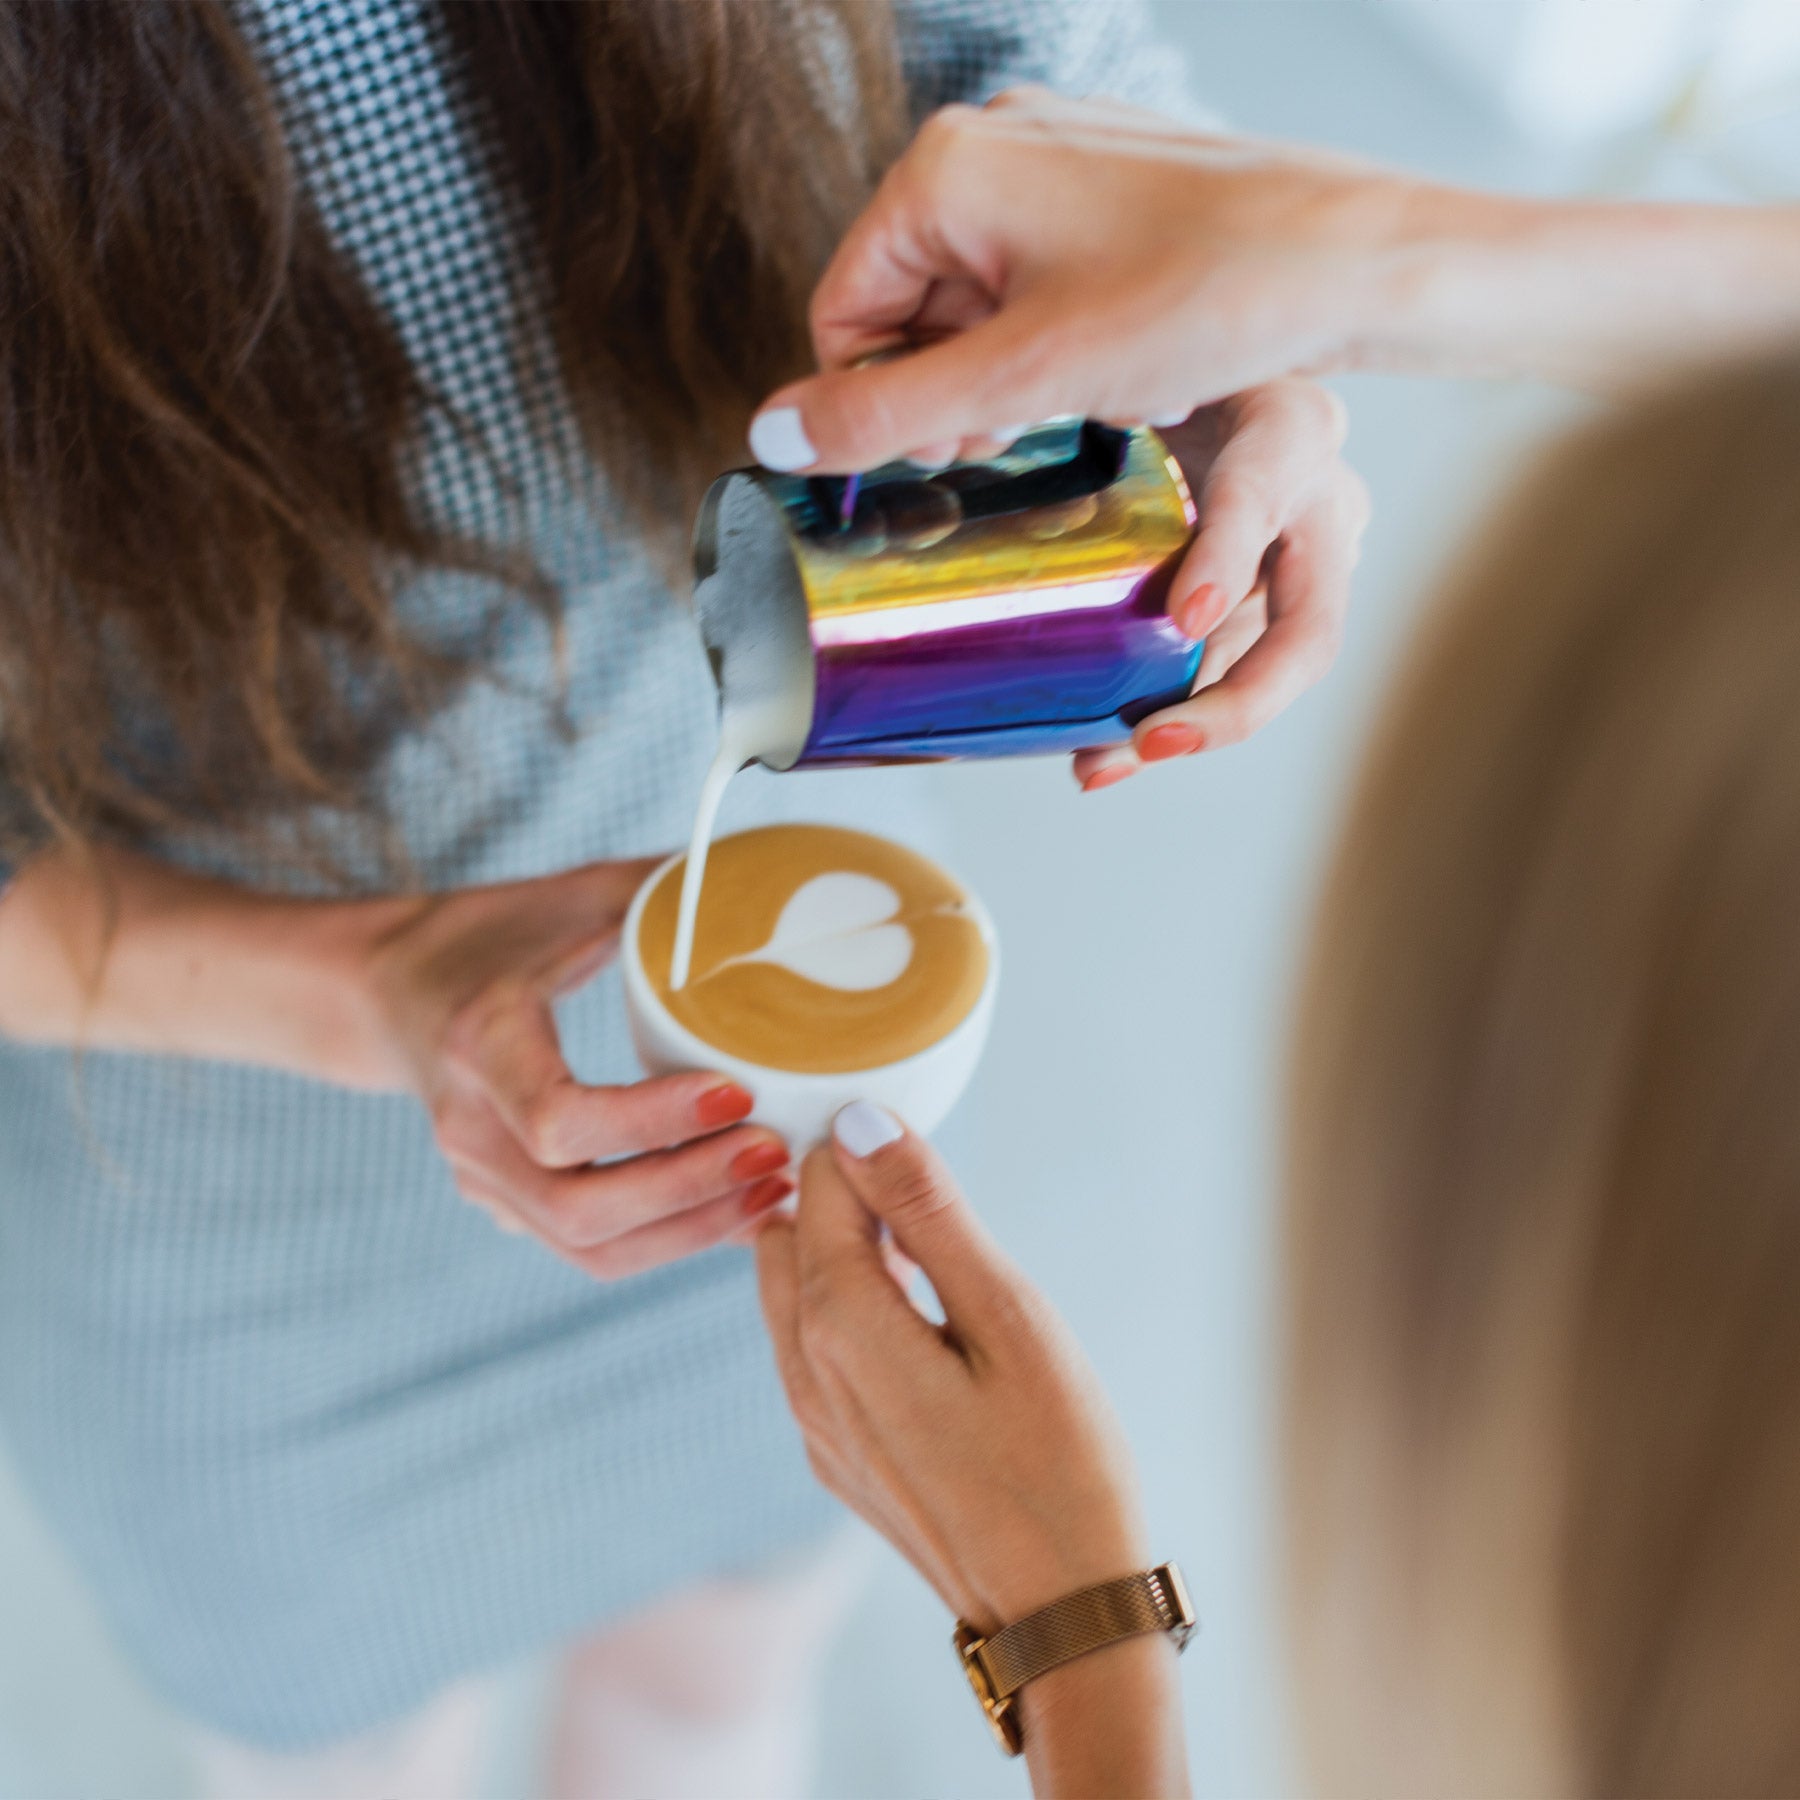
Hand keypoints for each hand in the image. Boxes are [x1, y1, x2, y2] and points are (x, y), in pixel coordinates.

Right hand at [365, 858, 792, 1277]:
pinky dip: (670, 1239)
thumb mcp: (570, 897)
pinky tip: (738, 1210)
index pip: (559, 1120)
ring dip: (691, 1231)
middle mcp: (469, 1128)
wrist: (391, 990)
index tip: (738, 1090)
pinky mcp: (505, 1206)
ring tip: (775, 1191)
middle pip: (580, 1210)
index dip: (654, 1120)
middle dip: (691, 1192)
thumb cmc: (493, 933)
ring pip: (589, 1250)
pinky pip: (591, 1249)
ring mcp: (481, 1180)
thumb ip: (662, 892)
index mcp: (480, 1043)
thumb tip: (767, 886)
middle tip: (777, 1152)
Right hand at [748, 88, 1419, 472]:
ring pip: (978, 295)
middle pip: (909, 303)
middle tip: (1023, 430)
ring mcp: (1059, 155)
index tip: (950, 451)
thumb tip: (771, 436)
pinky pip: (1040, 274)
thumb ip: (884, 411)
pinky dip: (1058, 334)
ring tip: (1081, 395)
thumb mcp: (1022, 379)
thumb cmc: (1202, 297)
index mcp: (945, 168)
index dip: (881, 402)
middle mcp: (994, 140)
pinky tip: (1116, 360)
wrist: (1354, 261)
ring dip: (1009, 369)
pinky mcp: (1113, 182)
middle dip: (954, 386)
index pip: (844, 312)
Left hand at [755, 1103, 1146, 1634]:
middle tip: (932, 1202)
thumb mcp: (1007, 1316)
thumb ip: (928, 1213)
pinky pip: (812, 1350)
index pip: (814, 1183)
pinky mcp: (834, 1457)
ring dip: (844, 1253)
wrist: (1061, 1618)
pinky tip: (924, 1326)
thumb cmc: (1058, 1460)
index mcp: (839, 1325)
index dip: (869, 1149)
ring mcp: (813, 1423)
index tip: (928, 1153)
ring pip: (790, 1291)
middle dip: (842, 1195)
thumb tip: (859, 1121)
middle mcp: (803, 1371)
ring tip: (934, 1259)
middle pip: (785, 1232)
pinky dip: (848, 1311)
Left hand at [1076, 381, 1368, 790]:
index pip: (1264, 491)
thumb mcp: (1130, 367)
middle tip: (1158, 737)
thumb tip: (967, 447)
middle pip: (1307, 632)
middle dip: (1236, 702)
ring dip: (1191, 727)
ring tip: (1110, 761)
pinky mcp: (1276, 610)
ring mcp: (1308, 570)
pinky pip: (1228, 678)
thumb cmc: (1157, 366)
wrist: (1199, 383)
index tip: (1186, 616)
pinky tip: (1103, 757)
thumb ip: (1087, 404)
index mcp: (1285, 427)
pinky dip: (1170, 718)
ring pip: (1265, 677)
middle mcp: (1320, 505)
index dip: (1228, 557)